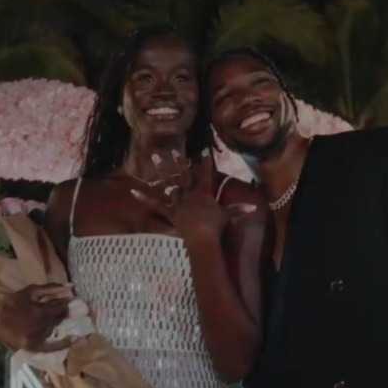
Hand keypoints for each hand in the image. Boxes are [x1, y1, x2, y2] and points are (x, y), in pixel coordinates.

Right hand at [0, 283, 74, 351]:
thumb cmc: (12, 302)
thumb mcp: (31, 291)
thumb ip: (51, 289)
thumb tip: (70, 286)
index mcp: (40, 312)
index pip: (61, 309)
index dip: (66, 304)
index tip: (70, 301)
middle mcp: (40, 328)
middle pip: (59, 320)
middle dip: (62, 313)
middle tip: (65, 310)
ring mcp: (36, 339)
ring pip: (54, 330)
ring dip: (56, 324)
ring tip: (55, 319)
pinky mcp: (32, 347)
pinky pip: (51, 347)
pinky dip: (62, 344)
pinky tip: (73, 340)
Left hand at [130, 150, 256, 242]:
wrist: (202, 238)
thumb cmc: (216, 227)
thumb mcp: (227, 216)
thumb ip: (238, 210)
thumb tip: (254, 208)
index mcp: (204, 192)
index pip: (206, 174)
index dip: (206, 162)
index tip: (204, 151)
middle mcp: (189, 193)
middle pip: (184, 174)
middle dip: (179, 161)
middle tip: (173, 148)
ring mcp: (178, 201)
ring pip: (168, 182)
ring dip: (160, 169)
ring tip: (153, 155)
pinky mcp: (170, 211)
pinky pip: (156, 204)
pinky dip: (144, 198)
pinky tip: (132, 190)